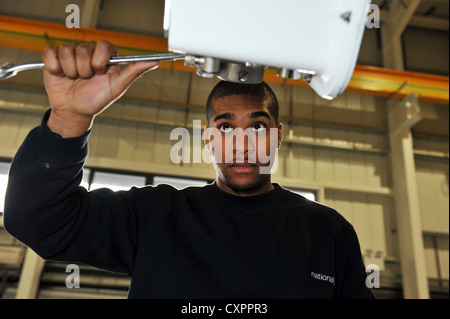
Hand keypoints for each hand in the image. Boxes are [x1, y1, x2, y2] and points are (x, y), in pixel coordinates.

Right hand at [43, 40, 157, 136]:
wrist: (74, 111)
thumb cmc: (97, 99)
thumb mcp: (118, 86)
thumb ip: (134, 71)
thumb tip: (155, 62)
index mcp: (105, 55)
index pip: (103, 45)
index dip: (100, 61)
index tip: (100, 73)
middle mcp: (89, 51)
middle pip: (84, 49)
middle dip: (85, 70)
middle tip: (87, 79)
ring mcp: (71, 52)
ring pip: (67, 51)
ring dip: (71, 71)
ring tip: (75, 79)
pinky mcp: (54, 56)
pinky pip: (52, 53)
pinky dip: (55, 68)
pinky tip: (62, 76)